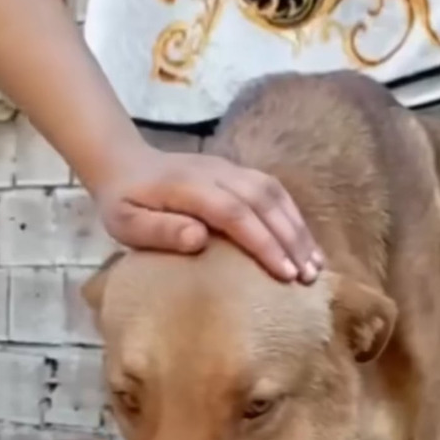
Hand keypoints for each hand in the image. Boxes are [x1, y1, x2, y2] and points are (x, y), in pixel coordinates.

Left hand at [89, 145, 323, 282]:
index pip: (234, 212)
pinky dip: (293, 216)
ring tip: (315, 264)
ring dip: (298, 228)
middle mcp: (215, 172)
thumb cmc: (124, 203)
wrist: (124, 162)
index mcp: (187, 186)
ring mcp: (229, 168)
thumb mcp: (125, 223)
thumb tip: (199, 239)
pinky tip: (304, 243)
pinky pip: (273, 190)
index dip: (262, 242)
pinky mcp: (237, 172)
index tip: (284, 274)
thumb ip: (160, 231)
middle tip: (309, 277)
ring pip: (274, 193)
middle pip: (263, 201)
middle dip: (291, 239)